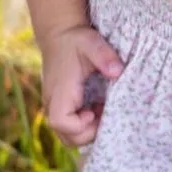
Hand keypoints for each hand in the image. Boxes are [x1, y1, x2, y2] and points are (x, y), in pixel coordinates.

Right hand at [40, 25, 123, 146]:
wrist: (59, 35)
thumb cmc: (76, 40)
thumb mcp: (92, 43)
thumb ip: (105, 56)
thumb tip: (118, 72)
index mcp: (60, 91)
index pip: (60, 122)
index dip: (78, 125)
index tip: (94, 112)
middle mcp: (53, 102)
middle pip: (64, 136)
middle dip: (87, 134)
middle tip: (104, 113)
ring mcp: (55, 106)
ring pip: (66, 135)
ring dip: (86, 131)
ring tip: (101, 110)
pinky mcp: (60, 106)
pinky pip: (68, 127)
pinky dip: (83, 126)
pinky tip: (96, 108)